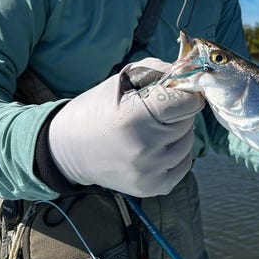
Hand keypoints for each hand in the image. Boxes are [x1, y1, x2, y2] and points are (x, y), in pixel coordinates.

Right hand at [48, 58, 204, 196]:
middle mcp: (144, 148)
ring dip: (177, 132)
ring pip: (188, 142)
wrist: (67, 150)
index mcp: (135, 117)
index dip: (185, 92)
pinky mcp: (151, 188)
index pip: (187, 102)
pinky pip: (184, 165)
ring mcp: (148, 171)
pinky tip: (157, 147)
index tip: (177, 91)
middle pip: (188, 120)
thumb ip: (158, 70)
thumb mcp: (122, 80)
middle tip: (157, 111)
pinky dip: (177, 154)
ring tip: (153, 128)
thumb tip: (191, 71)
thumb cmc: (96, 108)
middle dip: (178, 111)